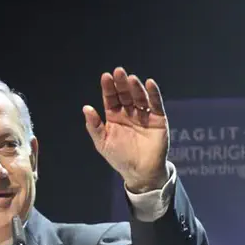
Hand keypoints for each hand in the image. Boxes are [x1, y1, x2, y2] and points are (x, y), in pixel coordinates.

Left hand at [83, 67, 169, 192]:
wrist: (140, 172)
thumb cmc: (120, 158)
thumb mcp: (103, 143)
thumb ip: (94, 126)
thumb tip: (86, 107)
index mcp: (114, 116)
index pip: (111, 98)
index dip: (108, 88)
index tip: (106, 77)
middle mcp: (129, 113)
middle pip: (125, 94)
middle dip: (121, 83)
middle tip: (118, 71)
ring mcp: (144, 115)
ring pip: (139, 97)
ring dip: (135, 87)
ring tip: (131, 79)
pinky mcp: (158, 119)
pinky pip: (156, 104)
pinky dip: (153, 94)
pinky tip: (150, 83)